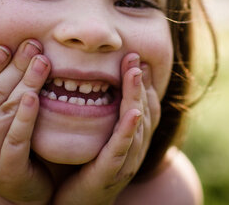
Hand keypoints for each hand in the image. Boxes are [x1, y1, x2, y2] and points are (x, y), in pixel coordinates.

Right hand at [0, 40, 53, 204]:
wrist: (22, 193)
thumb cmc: (17, 146)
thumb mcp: (2, 118)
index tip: (6, 45)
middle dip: (13, 68)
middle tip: (33, 46)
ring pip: (4, 113)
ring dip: (24, 84)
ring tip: (42, 63)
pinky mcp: (8, 168)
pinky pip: (16, 138)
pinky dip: (25, 117)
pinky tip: (34, 98)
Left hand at [52, 53, 160, 204]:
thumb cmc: (82, 171)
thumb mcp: (96, 139)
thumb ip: (100, 115)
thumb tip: (91, 83)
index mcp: (132, 140)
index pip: (146, 106)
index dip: (144, 82)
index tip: (136, 58)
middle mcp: (135, 150)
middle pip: (145, 110)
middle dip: (140, 82)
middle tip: (134, 56)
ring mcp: (125, 162)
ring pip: (138, 125)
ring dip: (136, 96)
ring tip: (135, 72)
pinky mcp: (110, 173)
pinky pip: (122, 148)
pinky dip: (129, 129)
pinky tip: (132, 112)